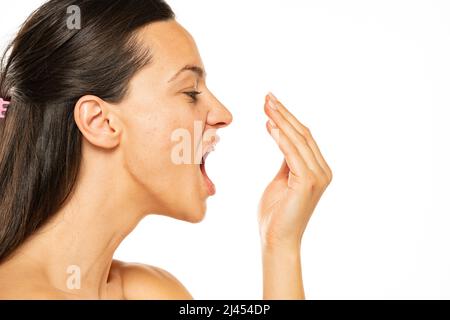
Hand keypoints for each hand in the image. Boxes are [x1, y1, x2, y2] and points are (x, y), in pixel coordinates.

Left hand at [258, 93, 331, 249]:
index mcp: (318, 169)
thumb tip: (281, 138)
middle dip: (284, 114)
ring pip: (298, 140)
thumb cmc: (276, 213)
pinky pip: (292, 154)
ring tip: (266, 105)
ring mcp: (317, 177)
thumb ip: (287, 160)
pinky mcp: (307, 183)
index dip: (288, 118)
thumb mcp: (282, 179)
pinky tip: (269, 124)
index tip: (271, 102)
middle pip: (303, 134)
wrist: (276, 239)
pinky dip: (280, 138)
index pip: (303, 137)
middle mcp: (322, 171)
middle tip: (267, 97)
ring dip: (281, 121)